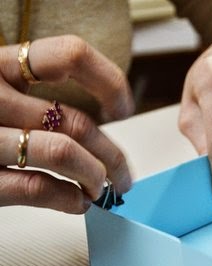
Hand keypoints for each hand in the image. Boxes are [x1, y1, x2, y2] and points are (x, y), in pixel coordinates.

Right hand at [0, 35, 134, 213]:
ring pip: (65, 153)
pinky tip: (76, 203)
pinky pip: (37, 188)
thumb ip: (27, 97)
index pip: (68, 56)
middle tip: (123, 174)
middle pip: (76, 120)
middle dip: (112, 154)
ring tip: (101, 191)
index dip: (108, 82)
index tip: (122, 109)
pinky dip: (69, 199)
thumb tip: (96, 125)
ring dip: (96, 178)